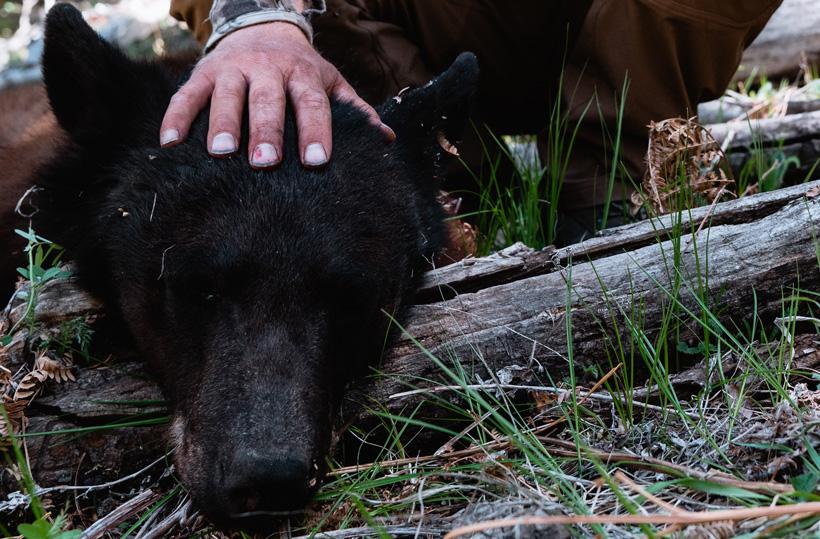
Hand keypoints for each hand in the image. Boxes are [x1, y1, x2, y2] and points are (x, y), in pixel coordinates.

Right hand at [159, 21, 393, 167]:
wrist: (261, 27)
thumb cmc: (301, 70)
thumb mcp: (330, 83)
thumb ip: (355, 110)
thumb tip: (387, 139)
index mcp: (303, 74)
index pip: (312, 102)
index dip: (316, 131)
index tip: (318, 162)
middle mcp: (267, 68)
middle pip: (267, 99)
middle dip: (266, 130)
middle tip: (265, 162)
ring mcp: (232, 69)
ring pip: (226, 95)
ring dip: (222, 123)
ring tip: (221, 153)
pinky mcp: (203, 72)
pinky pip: (186, 95)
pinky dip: (176, 117)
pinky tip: (170, 143)